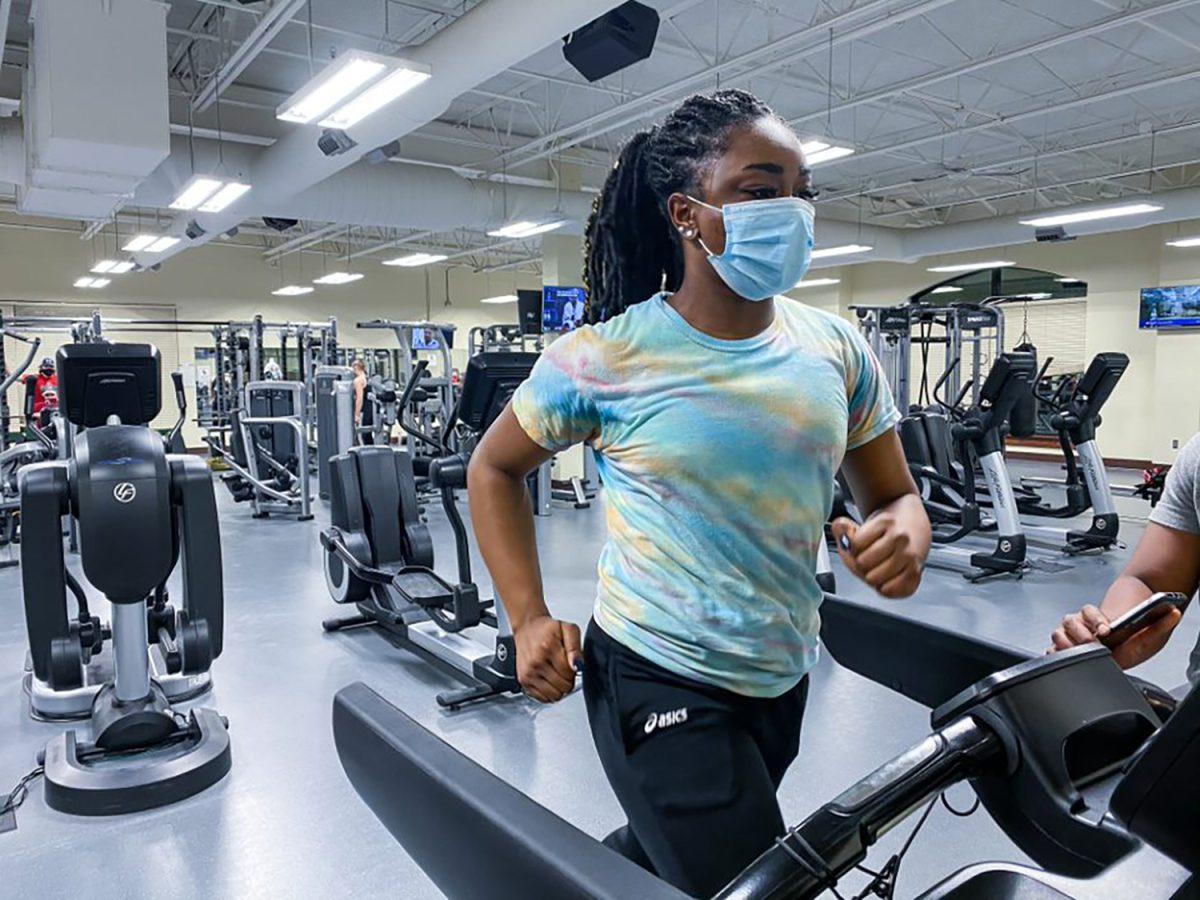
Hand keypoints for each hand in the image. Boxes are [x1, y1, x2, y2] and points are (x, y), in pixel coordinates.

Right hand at [513, 615, 581, 702]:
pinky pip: (543, 698)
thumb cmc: (548, 629)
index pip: (569, 673)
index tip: (571, 662)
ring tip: (558, 675)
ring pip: (554, 696)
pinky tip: (549, 680)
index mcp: (547, 647)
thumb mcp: (568, 629)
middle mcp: (535, 662)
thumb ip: (575, 647)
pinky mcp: (523, 681)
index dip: (575, 670)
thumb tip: (578, 666)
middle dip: (569, 680)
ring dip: (560, 688)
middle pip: (563, 686)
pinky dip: (549, 693)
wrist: (528, 628)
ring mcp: (528, 674)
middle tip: (565, 668)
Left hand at [831, 514, 923, 598]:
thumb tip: (839, 526)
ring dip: (871, 577)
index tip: (859, 545)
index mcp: (886, 522)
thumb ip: (843, 527)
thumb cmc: (884, 532)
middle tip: (868, 559)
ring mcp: (910, 557)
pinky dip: (883, 588)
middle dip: (860, 563)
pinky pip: (889, 591)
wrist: (913, 530)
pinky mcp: (915, 575)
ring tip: (877, 567)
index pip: (854, 544)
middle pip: (862, 563)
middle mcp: (901, 538)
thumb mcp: (863, 525)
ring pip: (874, 579)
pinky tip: (886, 577)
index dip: (852, 548)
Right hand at [1050, 603, 1182, 668]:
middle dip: (1080, 633)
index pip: (1089, 611)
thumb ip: (1159, 624)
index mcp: (1095, 618)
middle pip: (1069, 621)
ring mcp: (1068, 637)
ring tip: (1080, 653)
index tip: (1106, 629)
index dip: (1096, 619)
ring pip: (1058, 634)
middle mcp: (1078, 625)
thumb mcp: (1144, 636)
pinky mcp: (1060, 651)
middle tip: (1093, 643)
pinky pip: (1050, 651)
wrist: (1115, 650)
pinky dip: (1055, 655)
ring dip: (1067, 644)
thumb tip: (1173, 612)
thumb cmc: (1126, 642)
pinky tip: (1066, 661)